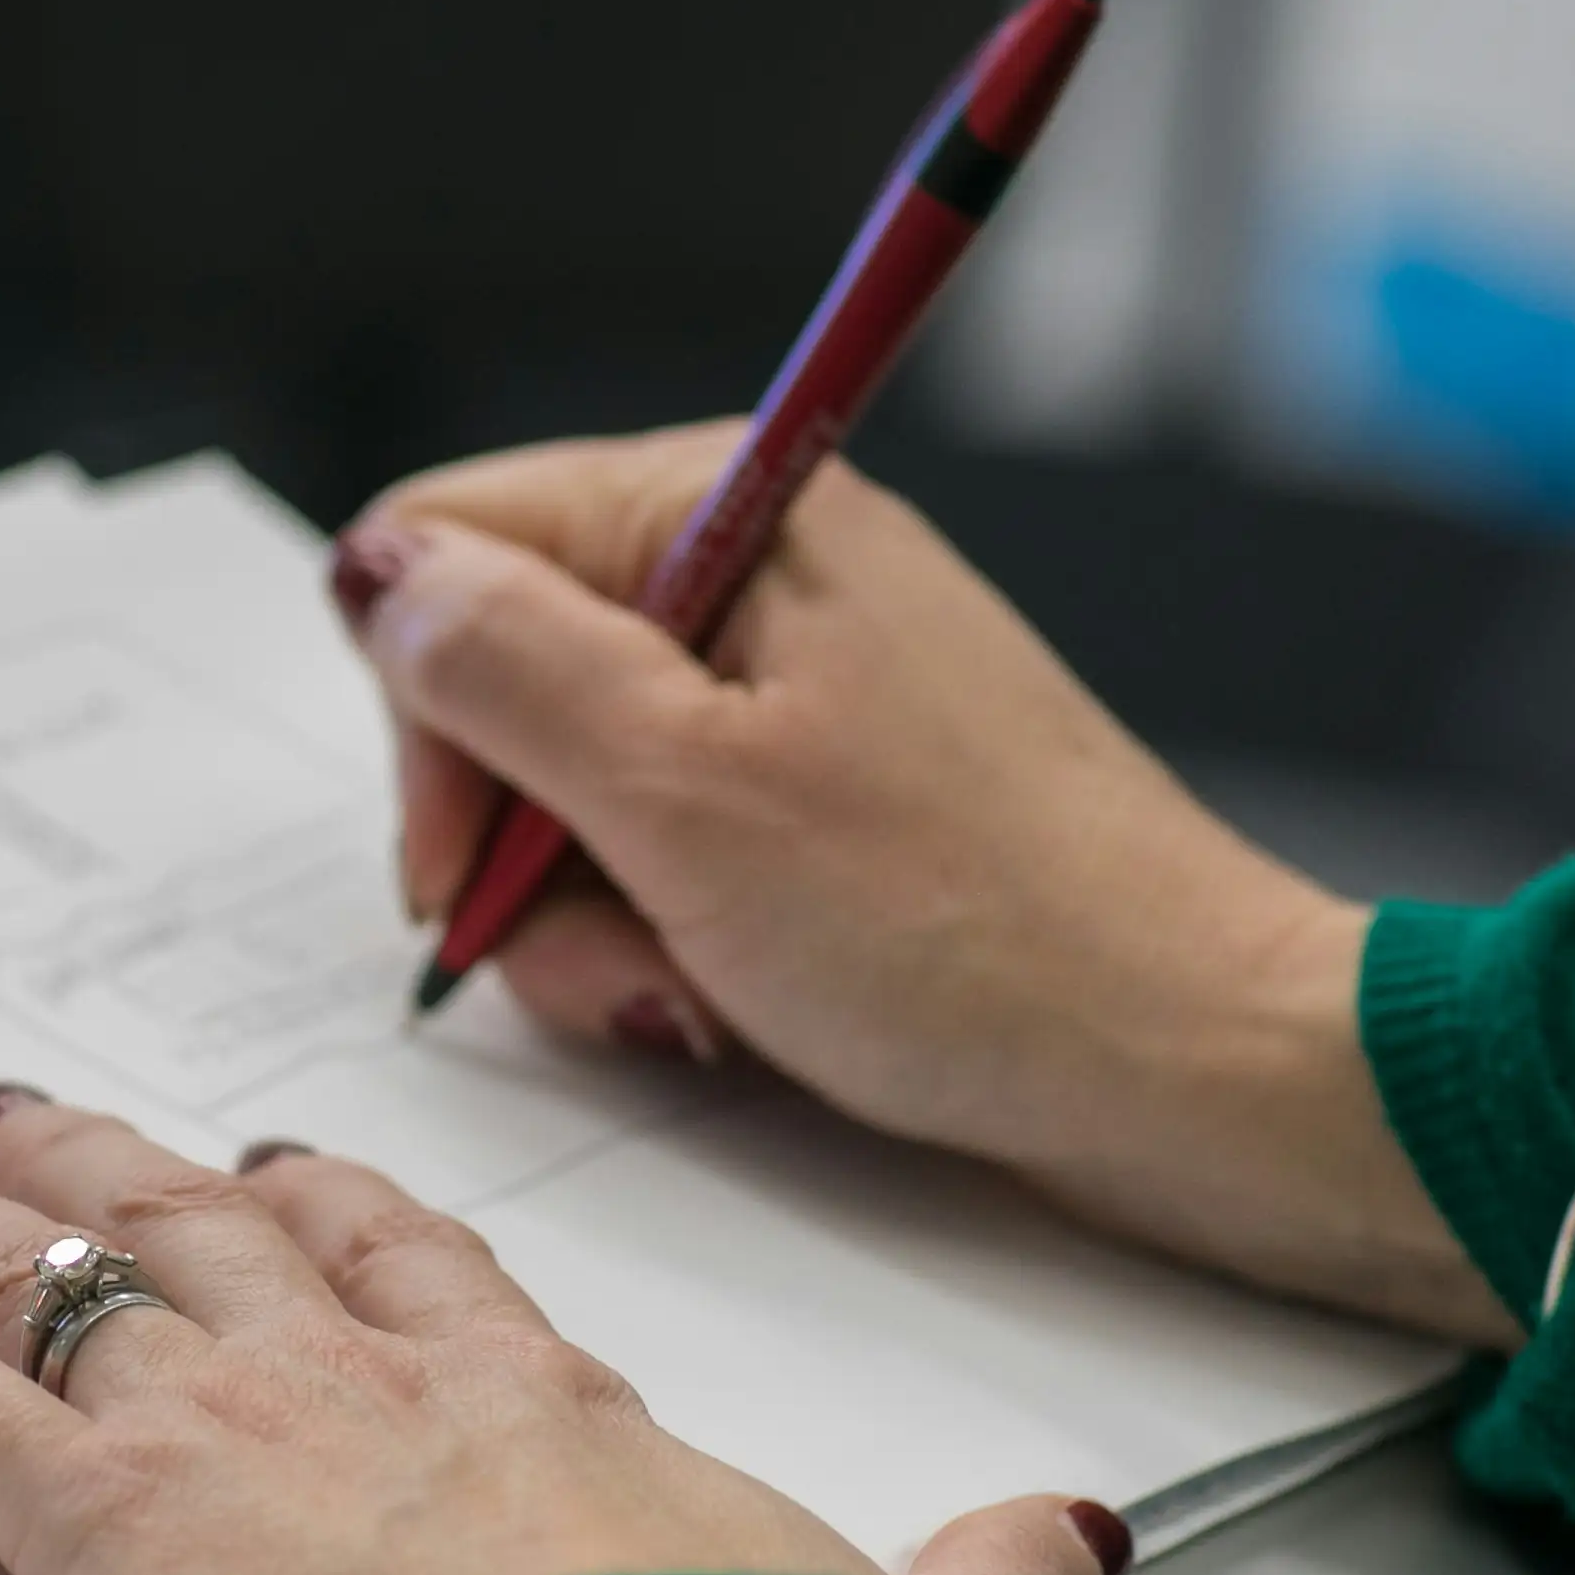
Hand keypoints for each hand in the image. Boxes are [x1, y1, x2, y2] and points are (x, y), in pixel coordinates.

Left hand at [0, 1091, 1127, 1574]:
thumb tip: (1073, 1542)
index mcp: (538, 1408)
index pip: (418, 1268)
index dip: (336, 1211)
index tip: (288, 1171)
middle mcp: (369, 1384)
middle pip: (210, 1231)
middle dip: (109, 1167)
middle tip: (22, 1109)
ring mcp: (230, 1435)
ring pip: (55, 1279)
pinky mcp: (104, 1528)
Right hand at [339, 427, 1509, 1346]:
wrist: (1195, 1066)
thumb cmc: (968, 930)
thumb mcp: (684, 794)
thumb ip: (503, 668)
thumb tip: (380, 574)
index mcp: (728, 507)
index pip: (451, 549)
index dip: (429, 722)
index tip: (472, 872)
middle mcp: (762, 573)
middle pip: (505, 685)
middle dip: (524, 851)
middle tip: (618, 955)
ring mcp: (806, 696)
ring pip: (580, 799)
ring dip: (603, 927)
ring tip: (705, 997)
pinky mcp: (840, 808)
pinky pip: (680, 863)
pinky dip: (681, 951)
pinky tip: (746, 1011)